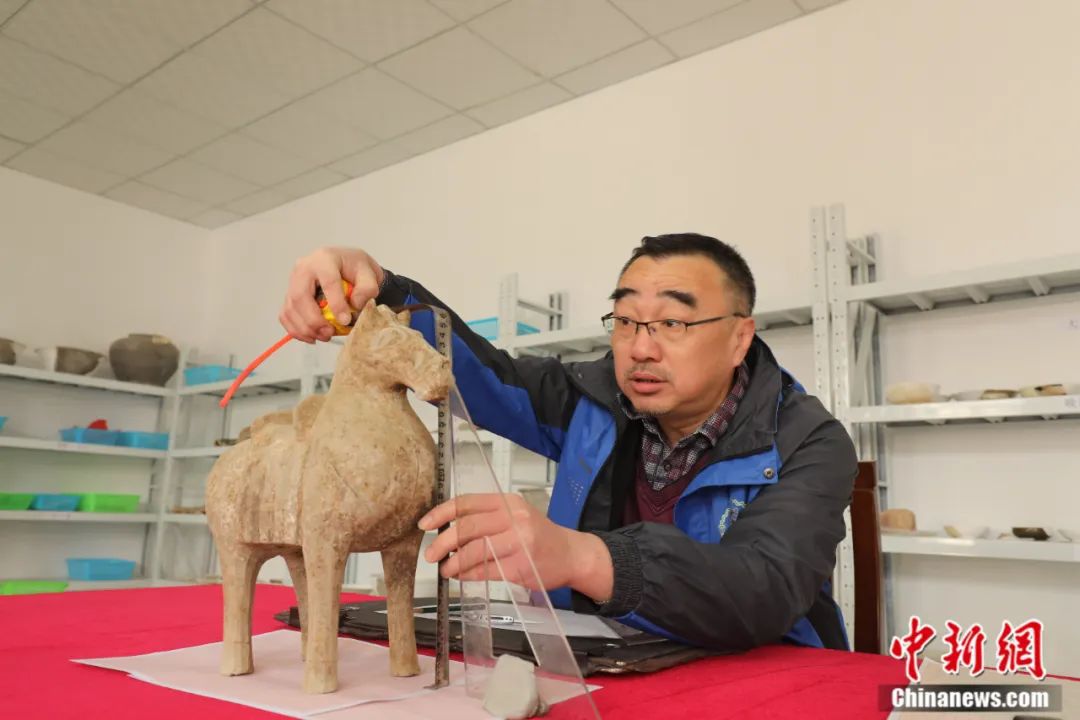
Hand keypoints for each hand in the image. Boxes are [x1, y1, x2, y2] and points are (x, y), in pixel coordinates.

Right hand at [279, 246, 384, 342]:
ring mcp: (293, 281)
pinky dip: (296, 330)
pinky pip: (286, 315)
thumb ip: (368, 288)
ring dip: (305, 328)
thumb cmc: (355, 268)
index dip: (336, 304)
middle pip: (300, 296)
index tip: (345, 321)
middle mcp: (304, 268)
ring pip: (290, 308)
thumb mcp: (369, 273)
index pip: (328, 282)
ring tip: (324, 337)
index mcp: (325, 259)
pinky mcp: (289, 295)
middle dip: (314, 320)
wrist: (345, 266)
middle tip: (329, 333)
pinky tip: (312, 336)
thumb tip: (356, 304)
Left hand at [418, 493, 613, 601]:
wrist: (572, 554)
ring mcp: (519, 541)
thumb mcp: (515, 516)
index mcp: (508, 501)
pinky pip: (486, 570)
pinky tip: (461, 576)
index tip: (424, 524)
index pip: (466, 503)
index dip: (441, 513)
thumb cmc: (539, 535)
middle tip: (430, 554)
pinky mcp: (521, 565)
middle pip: (468, 526)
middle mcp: (514, 517)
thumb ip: (486, 519)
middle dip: (443, 542)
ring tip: (445, 569)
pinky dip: (468, 574)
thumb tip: (446, 531)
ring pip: (475, 550)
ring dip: (454, 562)